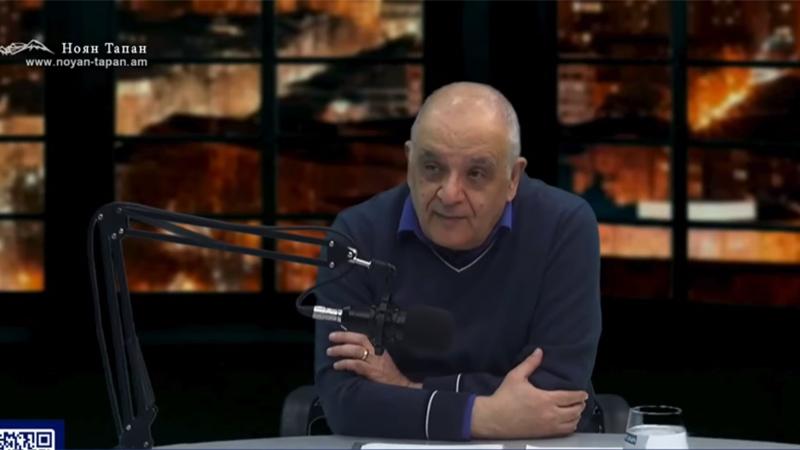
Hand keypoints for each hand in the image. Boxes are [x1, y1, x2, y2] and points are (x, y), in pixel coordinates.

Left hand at [327, 331, 420, 388]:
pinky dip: (345, 363)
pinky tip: (338, 365)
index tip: (339, 333)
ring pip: (356, 350)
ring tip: (331, 351)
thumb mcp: (381, 359)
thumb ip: (369, 353)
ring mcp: (375, 361)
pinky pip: (357, 364)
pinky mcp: (373, 371)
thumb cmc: (390, 375)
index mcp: (379, 347)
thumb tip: (351, 350)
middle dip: (344, 337)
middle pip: (359, 339)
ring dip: (341, 350)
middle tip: (332, 337)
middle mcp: (377, 352)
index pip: (363, 336)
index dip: (350, 333)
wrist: (401, 387)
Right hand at [471, 348, 587, 438]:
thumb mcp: (516, 376)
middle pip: (575, 411)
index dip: (580, 395)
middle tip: (581, 401)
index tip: (583, 393)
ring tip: (576, 411)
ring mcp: (547, 426)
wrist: (494, 418)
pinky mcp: (543, 434)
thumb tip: (539, 352)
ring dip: (576, 416)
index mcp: (545, 399)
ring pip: (572, 423)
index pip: (571, 397)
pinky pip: (564, 432)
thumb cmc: (504, 398)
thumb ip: (530, 363)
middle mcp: (550, 414)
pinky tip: (567, 423)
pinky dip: (570, 427)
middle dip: (580, 405)